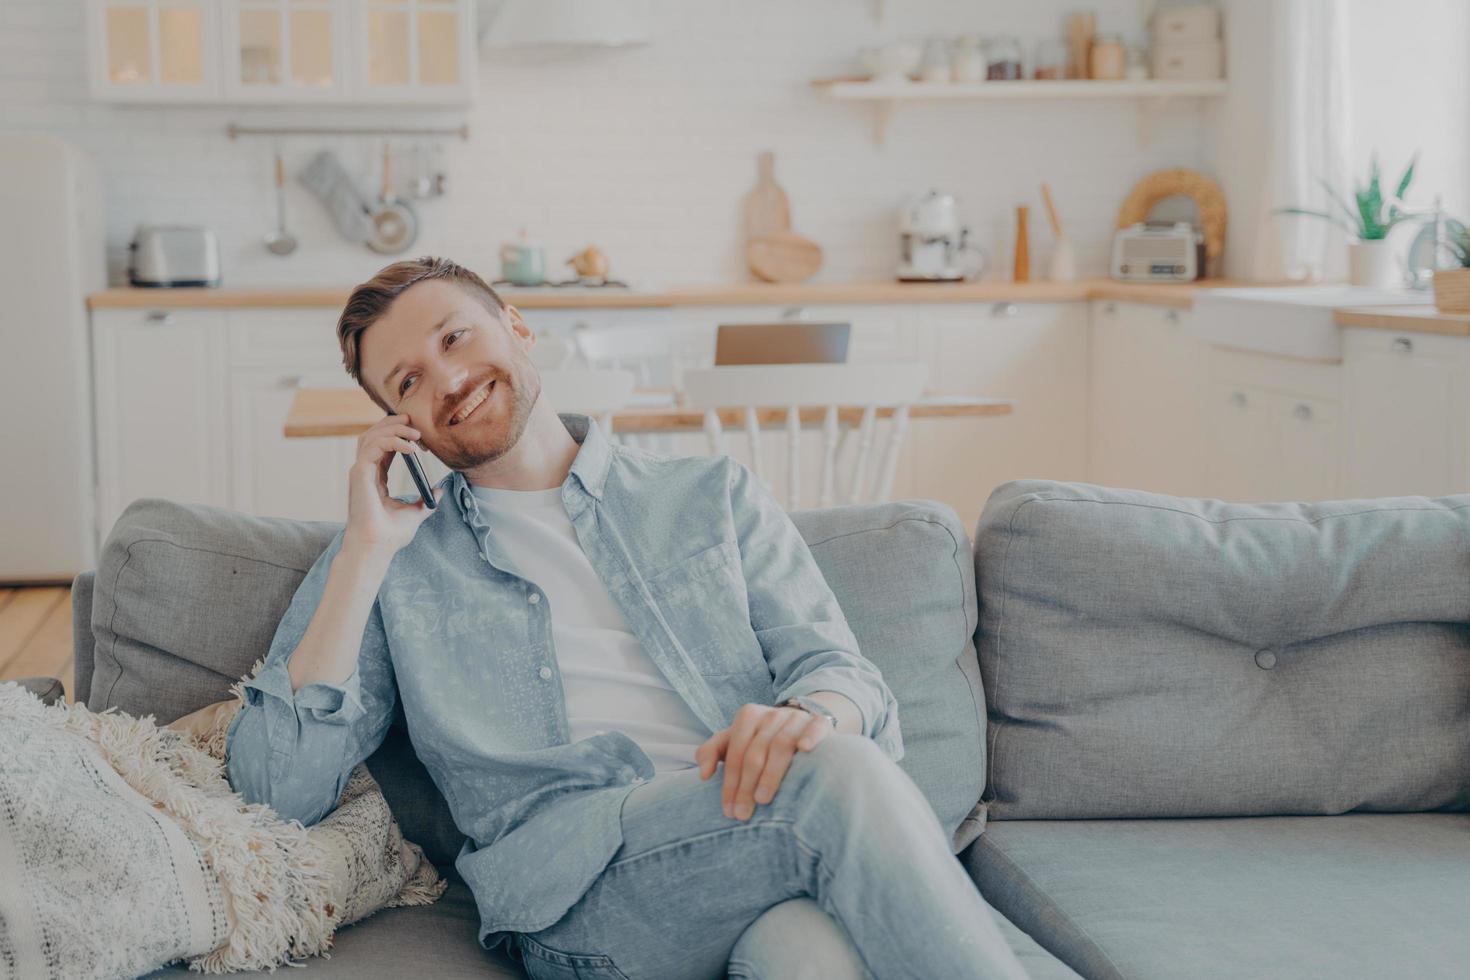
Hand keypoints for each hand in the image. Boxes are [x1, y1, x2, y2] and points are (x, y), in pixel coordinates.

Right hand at [344, 414, 442, 555]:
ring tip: (415, 434)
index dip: (399, 435)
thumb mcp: (415, 513)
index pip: (382, 446)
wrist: (378, 546)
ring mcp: (360, 471)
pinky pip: (374, 447)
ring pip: (370, 436)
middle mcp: (365, 471)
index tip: (419, 435)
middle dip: (393, 423)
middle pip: (373, 435)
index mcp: (375, 477)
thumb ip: (426, 501)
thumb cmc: (391, 534)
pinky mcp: (359, 473)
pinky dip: (393, 442)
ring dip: (393, 429)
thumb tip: (439, 492)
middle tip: (413, 420)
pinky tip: (411, 448)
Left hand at [695, 702, 835, 820]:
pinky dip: (810, 737)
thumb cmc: (760, 738)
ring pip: (782, 744)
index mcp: (748, 716)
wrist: (798, 722)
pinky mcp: (820, 722)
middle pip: (755, 752)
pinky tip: (804, 750)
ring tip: (763, 799)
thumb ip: (712, 752)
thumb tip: (704, 775)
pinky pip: (816, 727)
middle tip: (742, 814)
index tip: (728, 810)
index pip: (735, 752)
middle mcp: (772, 714)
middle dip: (746, 786)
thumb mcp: (733, 740)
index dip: (730, 783)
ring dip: (771, 773)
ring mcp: (796, 718)